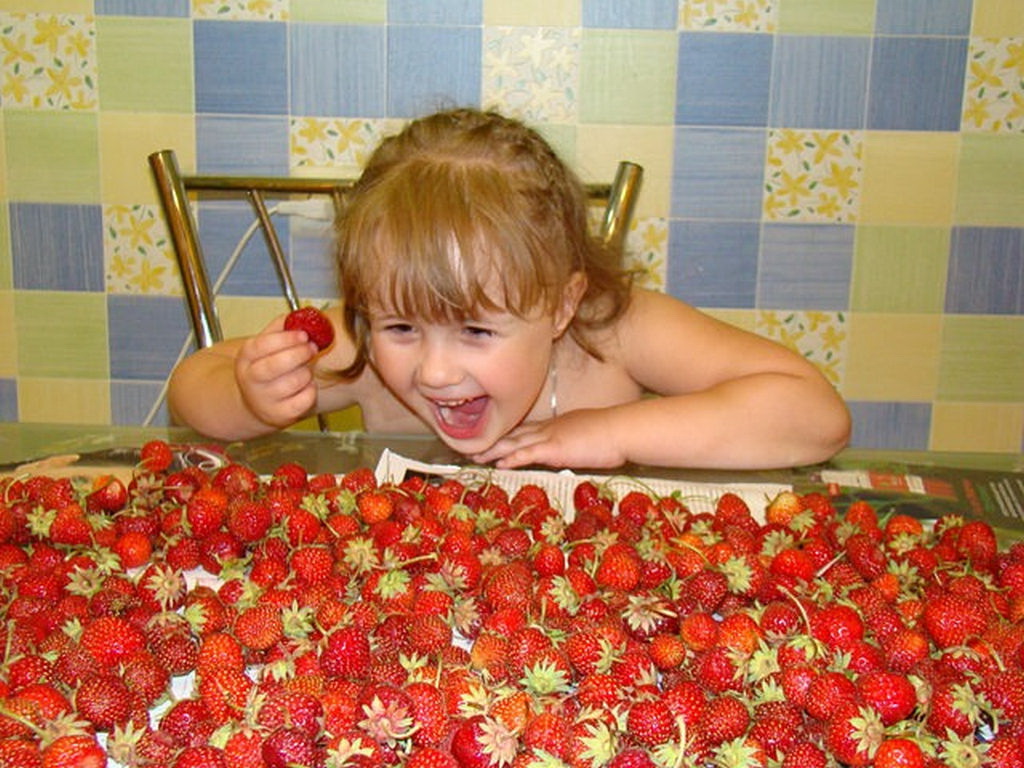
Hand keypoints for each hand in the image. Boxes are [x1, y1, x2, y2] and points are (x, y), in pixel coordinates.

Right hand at [234, 318, 320, 427]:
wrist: (256, 402)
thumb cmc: (266, 368)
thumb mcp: (265, 345)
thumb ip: (280, 328)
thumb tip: (301, 316)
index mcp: (245, 358)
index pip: (262, 345)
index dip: (286, 338)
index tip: (303, 334)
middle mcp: (251, 380)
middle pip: (275, 365)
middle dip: (299, 354)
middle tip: (311, 348)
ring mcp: (264, 400)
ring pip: (293, 382)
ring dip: (306, 372)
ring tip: (305, 369)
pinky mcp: (280, 416)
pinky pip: (304, 400)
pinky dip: (310, 390)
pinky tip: (306, 385)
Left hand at [472, 409, 627, 469]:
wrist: (622, 429)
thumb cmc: (613, 434)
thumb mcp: (589, 436)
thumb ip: (577, 443)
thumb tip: (575, 449)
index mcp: (557, 425)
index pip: (527, 430)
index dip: (508, 435)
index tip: (493, 439)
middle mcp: (549, 428)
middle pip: (515, 434)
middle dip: (493, 440)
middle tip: (473, 447)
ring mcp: (550, 436)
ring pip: (514, 442)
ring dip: (494, 450)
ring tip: (476, 456)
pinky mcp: (554, 448)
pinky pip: (527, 453)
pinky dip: (511, 458)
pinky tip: (498, 464)